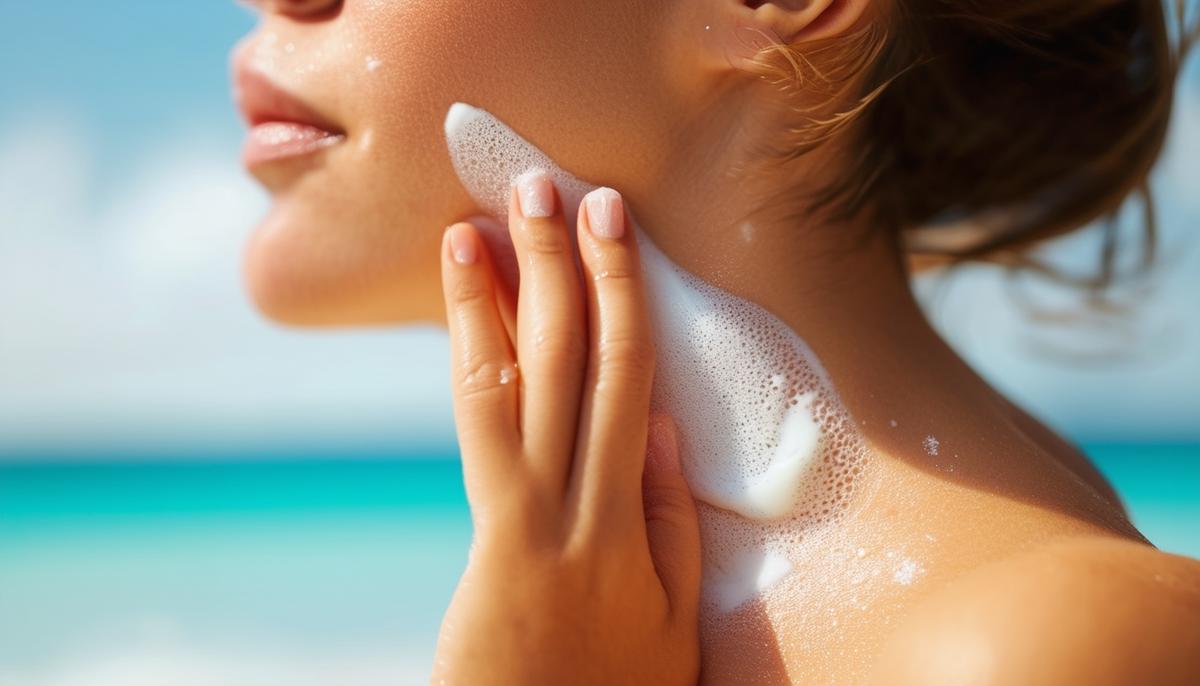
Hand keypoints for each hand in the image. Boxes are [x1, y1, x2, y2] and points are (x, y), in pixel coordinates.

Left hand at [431, 172, 701, 685]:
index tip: (609, 223)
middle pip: (570, 361)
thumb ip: (674, 518)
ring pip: (511, 382)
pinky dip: (469, 355)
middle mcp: (575, 501)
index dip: (619, 292)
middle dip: (560, 266)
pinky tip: (464, 306)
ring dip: (497, 295)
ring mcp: (521, 514)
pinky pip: (474, 425)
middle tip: (547, 184)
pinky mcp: (482, 531)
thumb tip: (660, 418)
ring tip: (478, 223)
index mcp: (633, 518)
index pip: (628, 377)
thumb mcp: (677, 618)